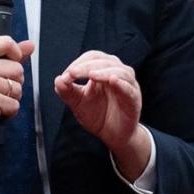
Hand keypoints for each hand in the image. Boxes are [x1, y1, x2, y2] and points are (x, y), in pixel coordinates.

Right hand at [0, 36, 33, 172]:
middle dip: (14, 82)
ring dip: (11, 98)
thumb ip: (8, 57)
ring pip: (18, 87)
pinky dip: (9, 111)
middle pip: (18, 68)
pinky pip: (15, 104)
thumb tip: (30, 45)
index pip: (6, 42)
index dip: (16, 54)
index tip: (11, 64)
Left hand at [54, 50, 148, 176]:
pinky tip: (112, 80)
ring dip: (104, 71)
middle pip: (106, 61)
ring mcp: (128, 86)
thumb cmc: (98, 115)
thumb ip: (67, 92)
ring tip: (92, 75)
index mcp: (104, 71)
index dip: (80, 62)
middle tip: (73, 73)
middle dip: (88, 66)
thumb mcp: (78, 103)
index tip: (67, 74)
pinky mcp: (134, 100)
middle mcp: (118, 74)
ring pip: (121, 71)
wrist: (112, 136)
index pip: (94, 57)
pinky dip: (122, 83)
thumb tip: (58, 79)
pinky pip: (129, 88)